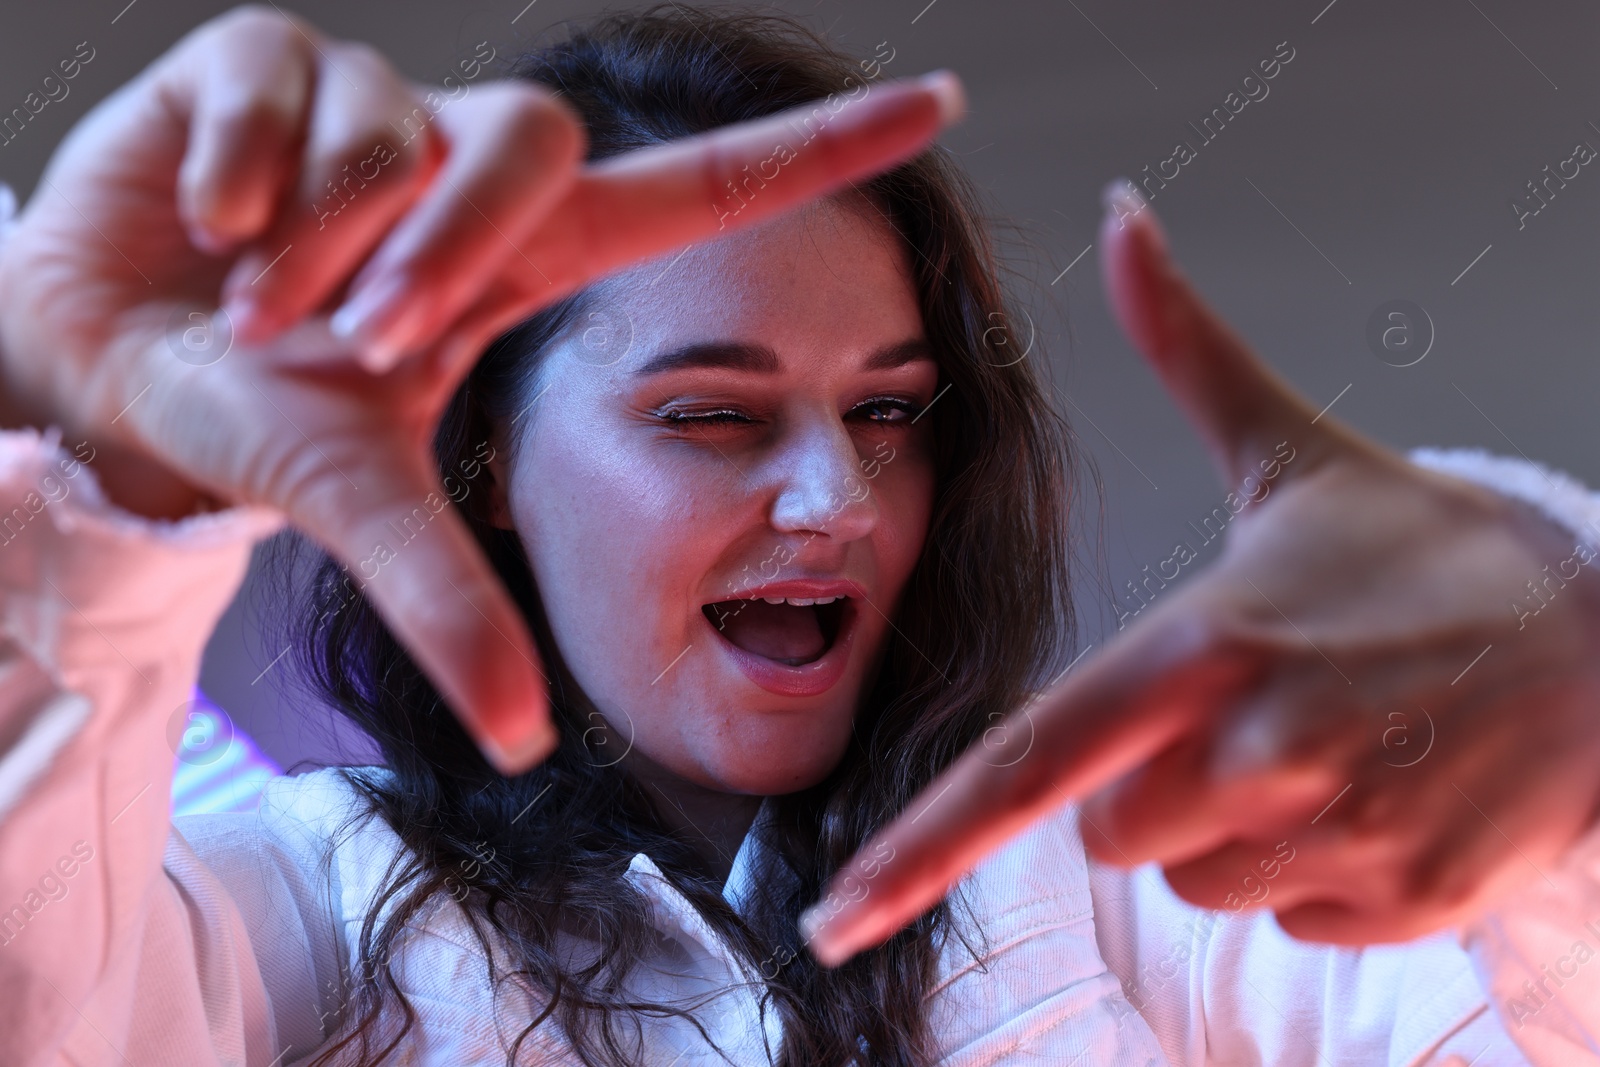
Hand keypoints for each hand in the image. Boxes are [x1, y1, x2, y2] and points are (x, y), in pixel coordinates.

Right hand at [0, 5, 963, 774]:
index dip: (822, 150)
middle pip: (530, 145)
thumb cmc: (253, 420)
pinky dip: (233, 168)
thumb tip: (522, 742)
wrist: (104, 367)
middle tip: (354, 336)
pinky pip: (280, 79)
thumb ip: (450, 607)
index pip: (704, 185)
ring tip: (257, 295)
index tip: (942, 104)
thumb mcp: (360, 507)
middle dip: (438, 251)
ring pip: (393, 130)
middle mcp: (470, 165)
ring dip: (314, 241)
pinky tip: (207, 218)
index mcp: (529, 259)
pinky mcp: (270, 55)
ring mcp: (379, 100)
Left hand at [801, 183, 1599, 964]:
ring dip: (1232, 832)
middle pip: (1110, 835)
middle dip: (1150, 785)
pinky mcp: (1407, 900)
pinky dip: (1313, 873)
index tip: (836, 913)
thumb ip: (1183, 345)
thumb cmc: (1419, 550)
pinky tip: (1376, 792)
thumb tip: (1123, 218)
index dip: (918, 847)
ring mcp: (1342, 834)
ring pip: (1196, 882)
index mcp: (1205, 643)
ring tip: (1321, 744)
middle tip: (1247, 710)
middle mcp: (1262, 750)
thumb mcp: (1289, 450)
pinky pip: (1289, 921)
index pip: (1029, 763)